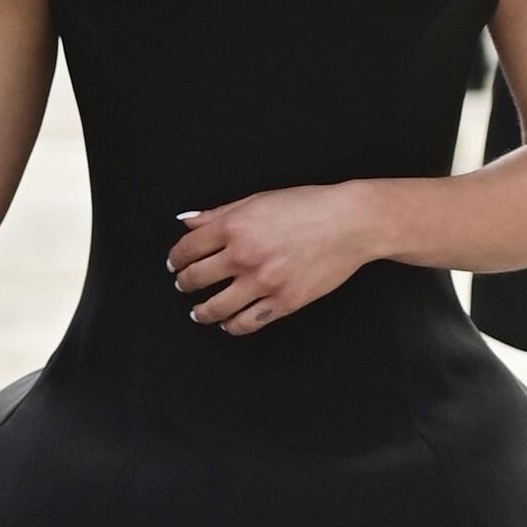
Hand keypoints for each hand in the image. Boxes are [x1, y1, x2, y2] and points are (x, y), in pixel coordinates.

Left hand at [168, 184, 382, 335]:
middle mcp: (244, 256)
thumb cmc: (309, 206)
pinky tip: (228, 323)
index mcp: (235, 227)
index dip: (176, 258)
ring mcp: (263, 283)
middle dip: (184, 283)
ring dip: (201, 312)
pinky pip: (247, 323)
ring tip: (198, 312)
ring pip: (216, 307)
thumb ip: (219, 213)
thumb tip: (188, 221)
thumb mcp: (258, 200)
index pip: (188, 248)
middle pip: (196, 279)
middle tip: (183, 285)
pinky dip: (232, 326)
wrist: (350, 223)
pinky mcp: (283, 302)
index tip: (175, 263)